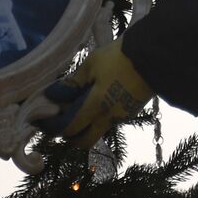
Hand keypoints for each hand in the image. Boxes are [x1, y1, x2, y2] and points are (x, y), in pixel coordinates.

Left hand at [34, 38, 153, 147]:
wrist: (153, 55)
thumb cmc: (119, 57)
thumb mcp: (92, 64)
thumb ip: (72, 82)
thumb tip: (52, 95)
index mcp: (96, 106)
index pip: (70, 129)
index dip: (54, 128)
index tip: (44, 120)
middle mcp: (109, 118)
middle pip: (85, 141)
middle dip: (70, 136)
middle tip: (61, 120)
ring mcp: (122, 116)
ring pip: (97, 131)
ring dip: (85, 125)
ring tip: (77, 104)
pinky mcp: (131, 111)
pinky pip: (109, 120)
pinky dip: (98, 116)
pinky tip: (95, 98)